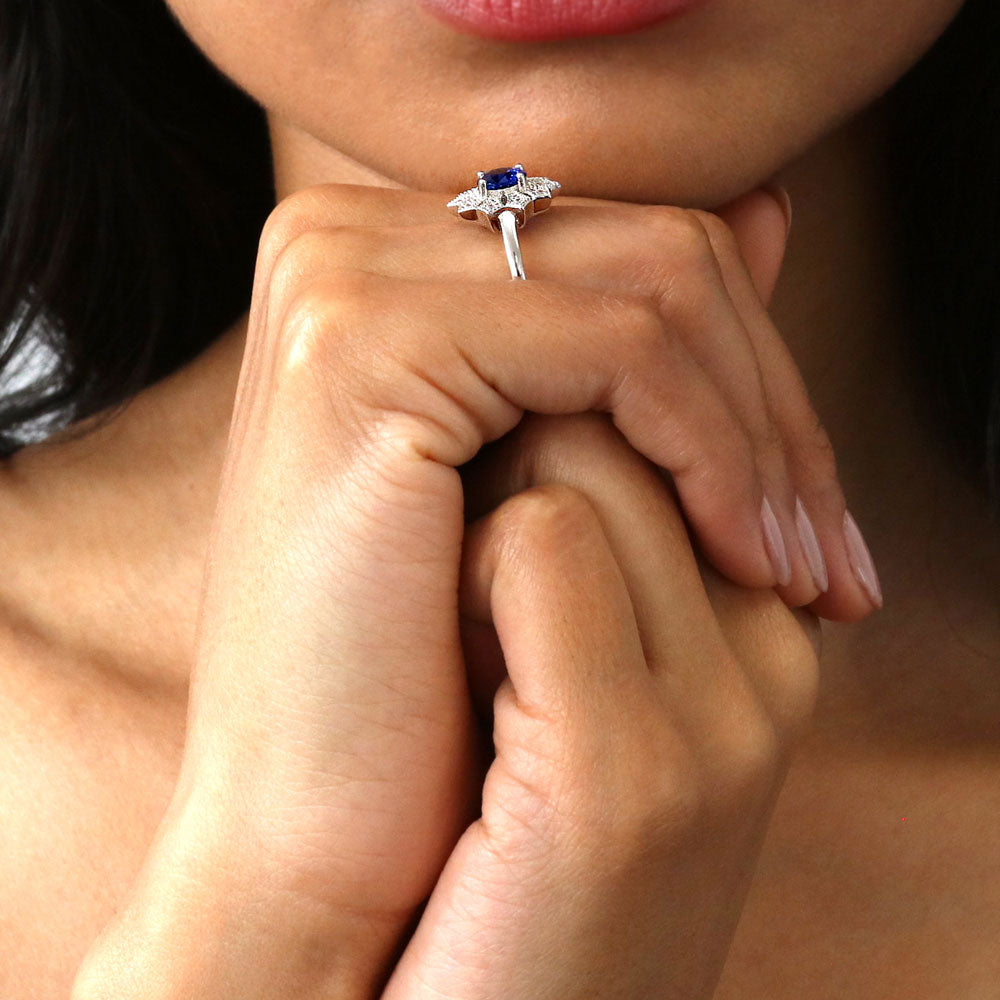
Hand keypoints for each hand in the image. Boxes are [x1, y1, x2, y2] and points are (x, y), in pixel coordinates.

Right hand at [71, 181, 861, 998]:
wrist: (302, 822)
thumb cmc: (424, 675)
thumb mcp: (553, 482)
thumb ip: (642, 338)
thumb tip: (770, 213)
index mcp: (381, 258)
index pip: (627, 250)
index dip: (747, 373)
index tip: (813, 514)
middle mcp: (345, 239)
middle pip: (654, 254)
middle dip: (773, 405)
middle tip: (832, 555)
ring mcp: (342, 279)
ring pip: (657, 288)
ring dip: (758, 434)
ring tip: (796, 570)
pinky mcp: (364, 343)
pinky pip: (619, 348)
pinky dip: (711, 446)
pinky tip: (742, 556)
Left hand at [384, 410, 820, 999]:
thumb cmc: (487, 827)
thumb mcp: (583, 675)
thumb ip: (603, 551)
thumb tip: (547, 414)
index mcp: (763, 638)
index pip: (678, 434)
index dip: (561, 433)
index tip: (484, 498)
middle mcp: (767, 662)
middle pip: (628, 429)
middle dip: (522, 455)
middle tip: (462, 560)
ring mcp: (716, 714)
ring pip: (583, 463)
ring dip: (486, 510)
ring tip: (460, 625)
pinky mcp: (629, 761)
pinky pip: (539, 541)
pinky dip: (465, 575)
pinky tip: (447, 667)